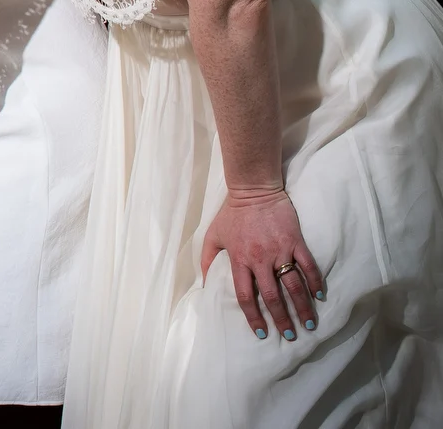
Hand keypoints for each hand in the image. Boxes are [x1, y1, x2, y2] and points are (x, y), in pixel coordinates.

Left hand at [202, 184, 324, 342]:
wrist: (253, 189)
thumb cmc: (231, 214)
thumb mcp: (213, 236)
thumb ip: (209, 261)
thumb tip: (204, 284)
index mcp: (240, 260)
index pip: (245, 295)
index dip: (253, 317)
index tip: (262, 333)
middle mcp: (260, 259)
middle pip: (272, 296)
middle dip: (282, 319)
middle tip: (291, 336)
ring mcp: (280, 250)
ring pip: (293, 285)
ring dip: (303, 307)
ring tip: (310, 324)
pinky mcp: (295, 241)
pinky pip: (308, 266)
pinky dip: (315, 282)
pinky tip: (320, 296)